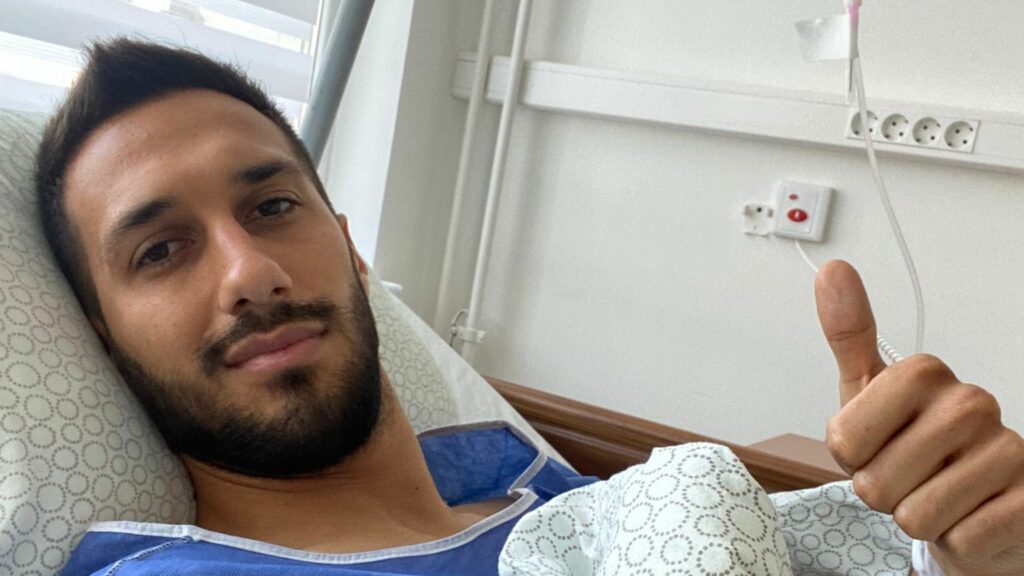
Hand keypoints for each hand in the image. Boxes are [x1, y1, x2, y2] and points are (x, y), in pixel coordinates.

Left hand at [814, 260, 1023, 575]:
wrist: (976, 499)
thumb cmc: (912, 443)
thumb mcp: (868, 392)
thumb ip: (847, 336)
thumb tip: (831, 271)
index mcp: (925, 373)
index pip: (843, 441)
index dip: (850, 458)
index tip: (874, 444)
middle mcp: (971, 403)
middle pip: (874, 484)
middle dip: (881, 492)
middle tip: (908, 475)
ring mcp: (1007, 450)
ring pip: (913, 516)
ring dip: (916, 516)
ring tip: (936, 493)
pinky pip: (956, 539)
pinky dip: (955, 539)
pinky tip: (969, 513)